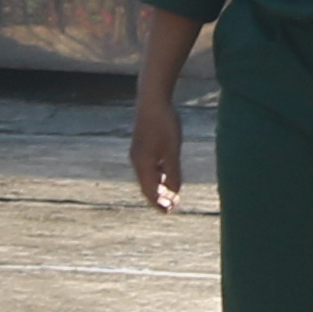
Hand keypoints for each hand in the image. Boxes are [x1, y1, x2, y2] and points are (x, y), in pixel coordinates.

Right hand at [131, 92, 185, 211]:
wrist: (152, 100)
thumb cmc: (164, 124)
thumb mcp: (172, 150)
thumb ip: (173, 171)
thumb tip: (175, 191)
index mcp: (143, 164)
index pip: (149, 191)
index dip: (159, 203)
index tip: (169, 212)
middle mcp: (137, 160)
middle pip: (147, 186)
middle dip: (159, 198)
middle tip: (172, 207)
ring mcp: (139, 152)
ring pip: (147, 176)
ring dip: (158, 187)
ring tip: (171, 194)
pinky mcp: (142, 145)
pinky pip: (149, 166)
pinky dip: (157, 175)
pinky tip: (167, 174)